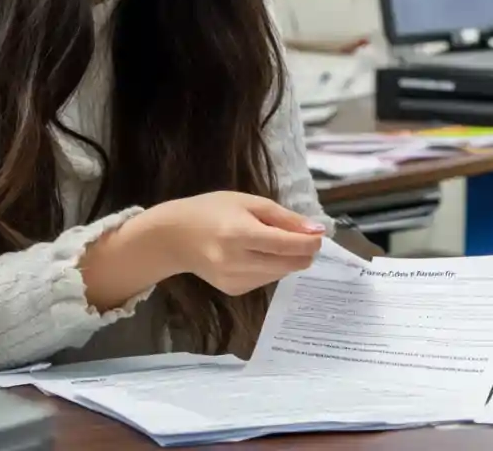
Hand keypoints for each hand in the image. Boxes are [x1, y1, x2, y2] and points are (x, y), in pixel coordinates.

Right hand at [144, 191, 325, 295]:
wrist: (174, 237)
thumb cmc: (213, 211)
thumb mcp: (249, 202)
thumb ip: (284, 217)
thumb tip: (316, 230)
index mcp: (240, 234)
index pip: (286, 245)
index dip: (309, 242)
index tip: (319, 235)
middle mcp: (236, 261)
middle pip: (287, 264)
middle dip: (304, 253)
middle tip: (304, 239)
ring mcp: (233, 279)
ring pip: (279, 274)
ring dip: (288, 260)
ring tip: (274, 242)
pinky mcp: (232, 290)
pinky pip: (265, 280)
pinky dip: (271, 268)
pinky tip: (257, 255)